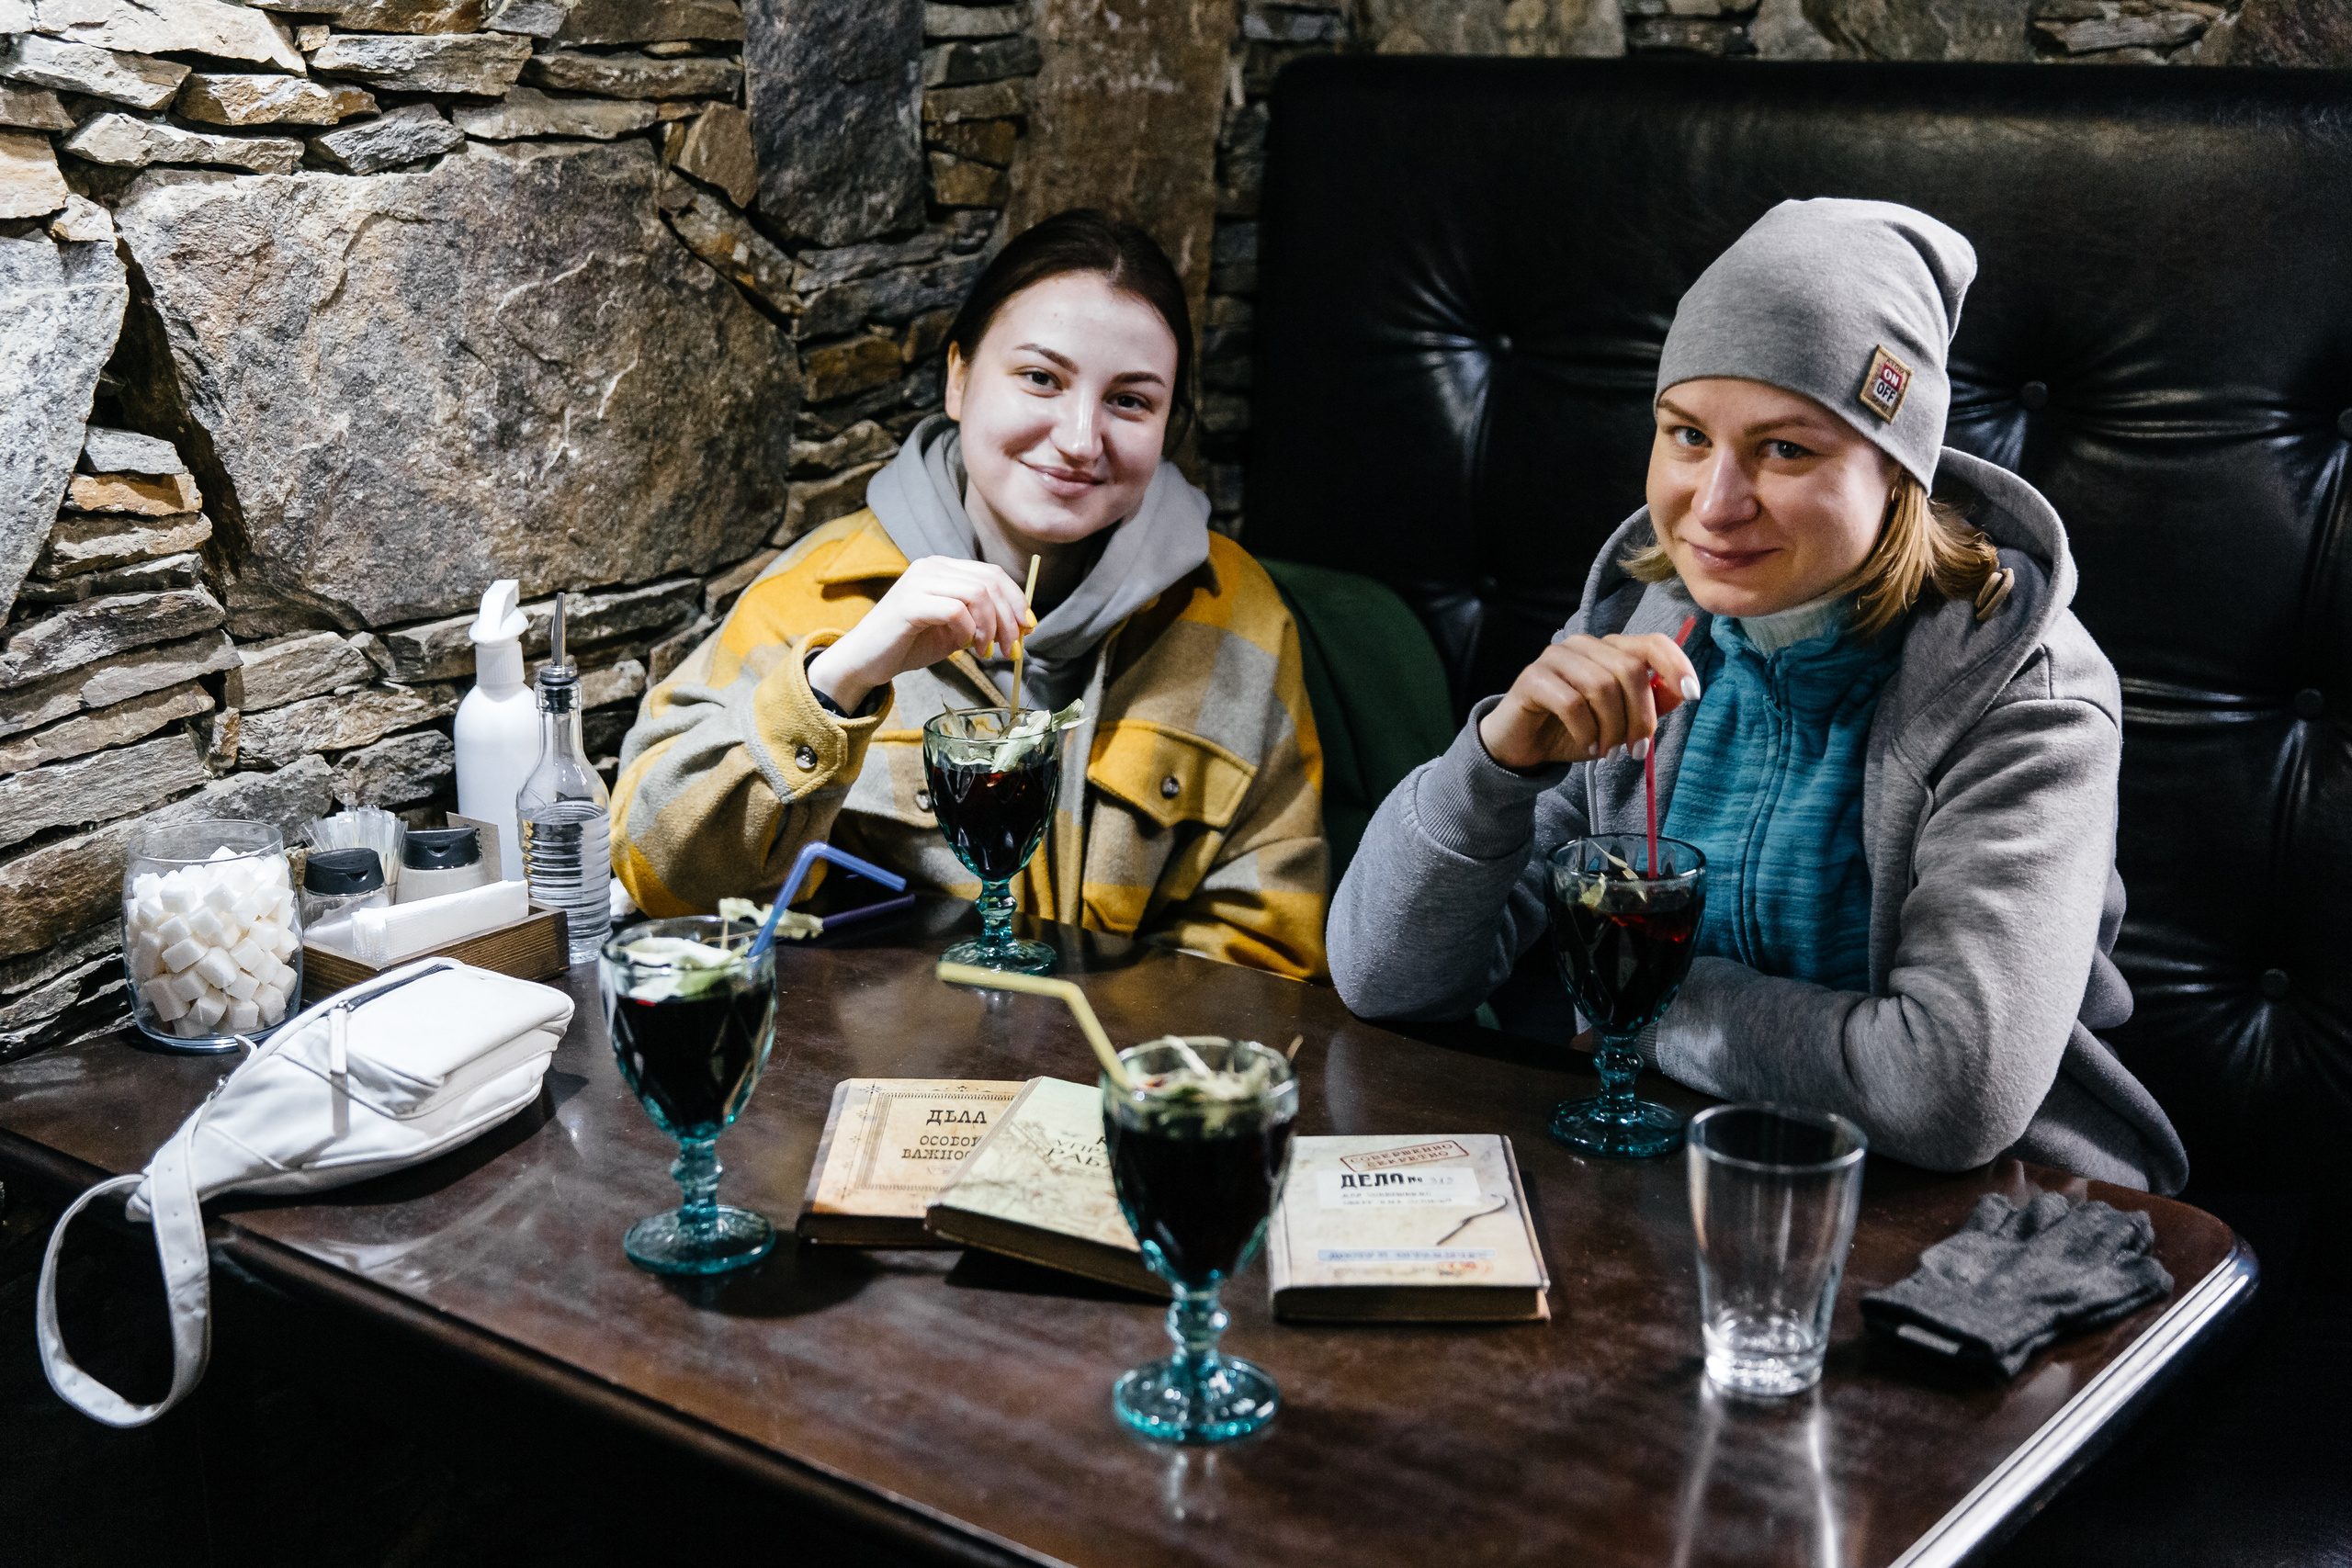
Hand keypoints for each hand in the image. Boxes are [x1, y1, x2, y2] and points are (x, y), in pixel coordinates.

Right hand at [807, 556, 1034, 713]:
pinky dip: (969, 631)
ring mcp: (918, 582)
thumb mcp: (953, 630)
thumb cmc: (906, 644)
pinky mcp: (909, 603)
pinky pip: (956, 610)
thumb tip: (1019, 626)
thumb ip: (981, 620)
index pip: (992, 573)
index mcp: (941, 568)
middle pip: (990, 581)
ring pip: (977, 593)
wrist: (864, 661)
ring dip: (992, 626)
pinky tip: (965, 648)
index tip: (1028, 628)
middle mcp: (930, 567)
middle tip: (1011, 646)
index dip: (1017, 600)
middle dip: (1009, 616)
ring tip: (987, 651)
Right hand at [1476, 632, 1701, 772]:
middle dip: (1640, 716)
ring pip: (1601, 687)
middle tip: (1636, 750)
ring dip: (1612, 728)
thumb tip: (1681, 692)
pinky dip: (1586, 731)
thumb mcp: (1621, 722)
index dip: (1676, 664)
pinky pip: (1571, 703)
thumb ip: (1651, 705)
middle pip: (1629, 670)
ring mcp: (1555, 657)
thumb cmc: (1574, 731)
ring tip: (1609, 753)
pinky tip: (1588, 746)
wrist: (1523, 745)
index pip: (1651, 642)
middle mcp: (1583, 645)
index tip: (1692, 694)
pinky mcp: (1532, 678)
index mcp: (1608, 649)